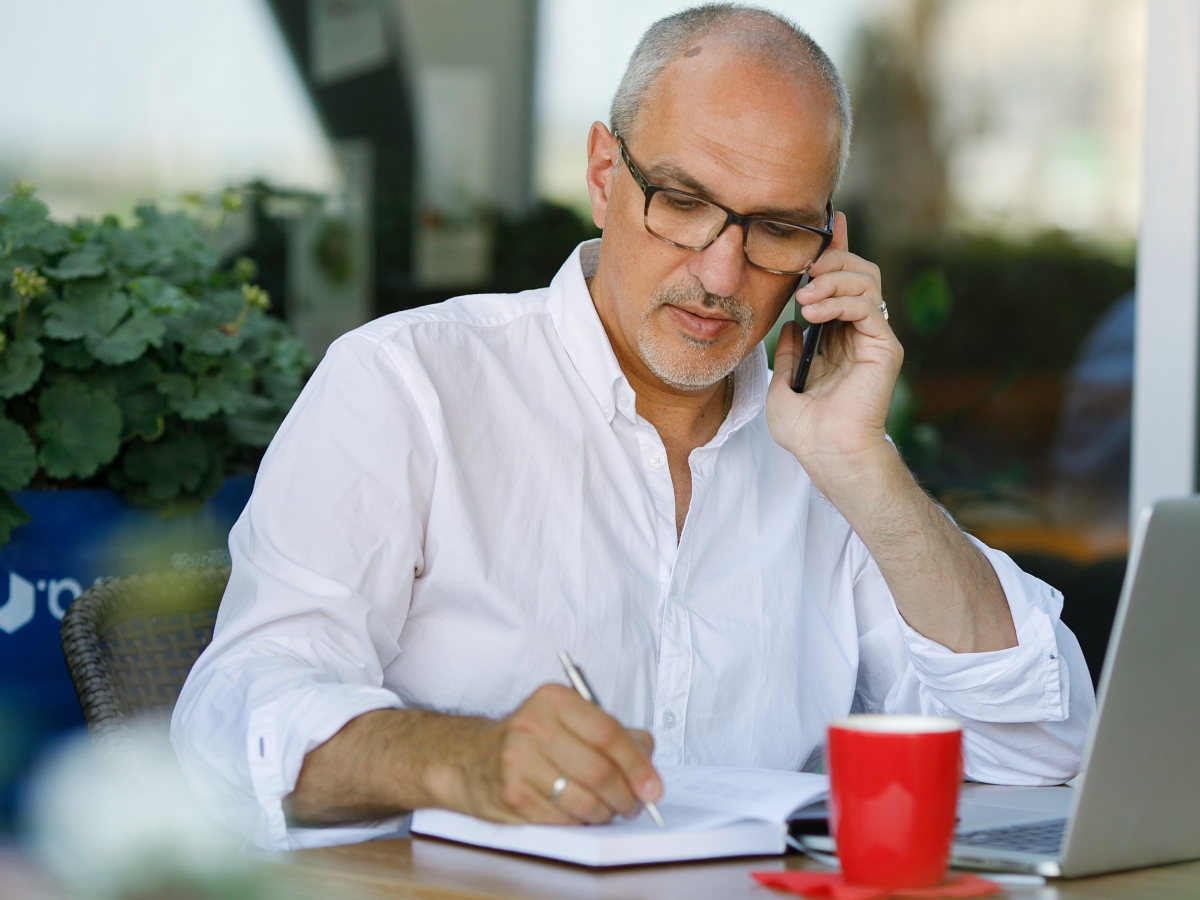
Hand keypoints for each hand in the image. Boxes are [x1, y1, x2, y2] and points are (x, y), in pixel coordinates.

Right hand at [452, 684, 661, 824]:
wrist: (470, 758)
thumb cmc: (530, 738)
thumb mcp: (567, 719)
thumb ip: (611, 731)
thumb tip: (647, 757)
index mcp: (553, 700)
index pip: (608, 733)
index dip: (637, 764)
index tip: (653, 786)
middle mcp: (532, 727)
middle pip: (599, 770)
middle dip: (626, 795)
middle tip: (634, 804)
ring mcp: (518, 762)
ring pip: (583, 800)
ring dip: (605, 813)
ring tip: (609, 811)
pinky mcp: (511, 796)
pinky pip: (563, 819)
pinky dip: (580, 822)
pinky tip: (579, 814)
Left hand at [765, 212, 901, 484]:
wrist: (825, 453)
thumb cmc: (805, 429)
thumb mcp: (781, 382)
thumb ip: (787, 349)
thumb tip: (789, 321)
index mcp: (836, 336)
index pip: (839, 282)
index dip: (835, 250)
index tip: (827, 221)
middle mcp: (859, 332)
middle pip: (857, 271)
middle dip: (831, 259)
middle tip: (804, 270)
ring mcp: (874, 338)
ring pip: (866, 281)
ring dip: (832, 279)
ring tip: (805, 298)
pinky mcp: (885, 347)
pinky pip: (868, 305)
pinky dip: (841, 299)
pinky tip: (814, 311)